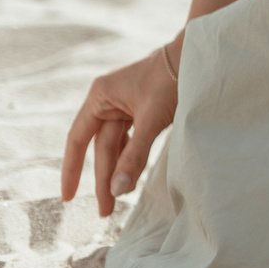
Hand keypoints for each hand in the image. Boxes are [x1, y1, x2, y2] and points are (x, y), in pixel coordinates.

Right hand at [62, 39, 181, 215]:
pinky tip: (131, 176)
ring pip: (117, 145)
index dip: (72, 170)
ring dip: (118, 170)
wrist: (201, 55)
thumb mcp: (152, 119)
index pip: (78, 140)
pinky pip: (132, 139)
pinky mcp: (143, 108)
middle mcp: (108, 100)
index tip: (67, 197)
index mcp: (100, 97)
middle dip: (104, 178)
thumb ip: (134, 155)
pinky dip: (132, 157)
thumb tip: (117, 189)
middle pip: (101, 147)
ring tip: (117, 198)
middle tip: (106, 211)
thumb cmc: (173, 80)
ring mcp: (125, 104)